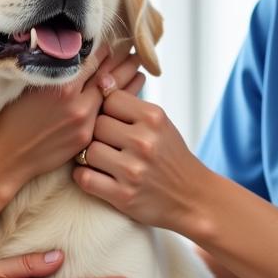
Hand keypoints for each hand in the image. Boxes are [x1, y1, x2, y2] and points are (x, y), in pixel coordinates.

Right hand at [0, 45, 145, 194]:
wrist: (5, 158)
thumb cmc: (10, 118)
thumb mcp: (28, 86)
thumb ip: (54, 70)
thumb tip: (75, 52)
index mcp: (61, 86)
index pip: (92, 59)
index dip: (106, 48)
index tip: (115, 40)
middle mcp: (77, 103)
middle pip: (108, 75)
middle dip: (122, 60)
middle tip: (134, 48)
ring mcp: (84, 122)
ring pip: (112, 94)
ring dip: (127, 78)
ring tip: (137, 65)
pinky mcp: (85, 138)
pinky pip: (107, 114)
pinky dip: (120, 100)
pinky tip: (130, 91)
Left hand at [72, 84, 211, 235]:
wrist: (192, 197)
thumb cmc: (170, 155)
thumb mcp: (159, 123)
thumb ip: (130, 104)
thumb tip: (100, 80)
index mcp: (154, 118)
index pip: (109, 99)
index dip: (108, 110)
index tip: (116, 122)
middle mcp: (144, 142)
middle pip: (96, 125)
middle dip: (99, 134)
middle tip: (110, 144)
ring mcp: (133, 170)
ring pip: (88, 151)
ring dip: (91, 157)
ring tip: (104, 160)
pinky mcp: (124, 196)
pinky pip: (85, 178)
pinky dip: (85, 177)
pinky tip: (96, 175)